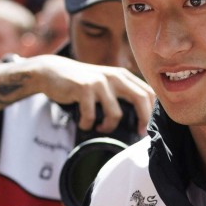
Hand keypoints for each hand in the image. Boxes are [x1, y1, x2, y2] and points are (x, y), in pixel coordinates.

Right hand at [27, 55, 154, 134]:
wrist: (52, 72)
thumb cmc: (81, 83)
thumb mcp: (105, 82)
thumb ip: (122, 92)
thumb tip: (142, 117)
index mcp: (123, 75)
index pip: (148, 91)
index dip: (152, 111)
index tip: (147, 127)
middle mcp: (114, 76)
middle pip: (140, 98)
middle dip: (144, 120)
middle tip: (138, 133)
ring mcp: (99, 82)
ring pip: (116, 113)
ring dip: (109, 127)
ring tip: (101, 128)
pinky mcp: (84, 88)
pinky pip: (92, 115)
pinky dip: (88, 124)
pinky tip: (84, 124)